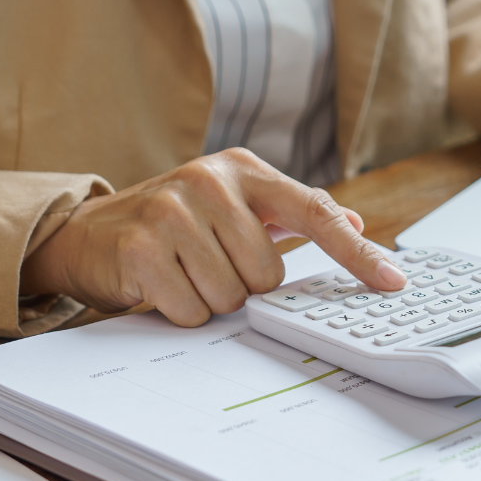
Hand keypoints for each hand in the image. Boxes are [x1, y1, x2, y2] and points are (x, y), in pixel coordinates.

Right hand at [19, 148, 406, 325]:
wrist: (87, 233)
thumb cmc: (171, 223)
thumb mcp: (232, 206)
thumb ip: (292, 214)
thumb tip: (355, 222)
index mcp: (242, 169)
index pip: (314, 211)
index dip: (356, 251)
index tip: (393, 281)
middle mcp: (209, 181)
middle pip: (268, 274)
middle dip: (242, 285)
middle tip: (208, 266)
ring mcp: (173, 211)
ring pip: (231, 296)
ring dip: (208, 299)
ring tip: (181, 273)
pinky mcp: (142, 247)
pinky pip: (192, 310)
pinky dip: (179, 311)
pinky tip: (160, 285)